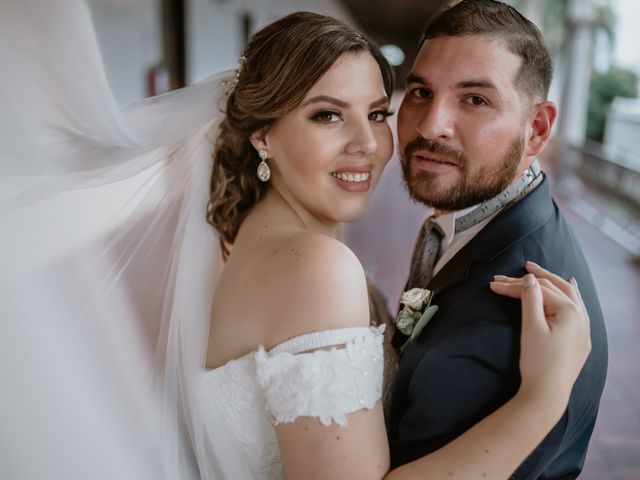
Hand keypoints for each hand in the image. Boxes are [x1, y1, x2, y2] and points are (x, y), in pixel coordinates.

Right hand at [490, 262, 590, 409]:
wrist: (547, 394)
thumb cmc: (537, 362)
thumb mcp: (531, 327)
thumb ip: (531, 299)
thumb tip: (529, 279)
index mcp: (570, 311)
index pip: (538, 290)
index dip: (514, 285)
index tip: (493, 285)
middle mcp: (581, 316)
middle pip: (554, 288)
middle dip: (533, 279)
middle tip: (516, 269)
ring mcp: (583, 327)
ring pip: (569, 295)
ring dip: (552, 282)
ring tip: (539, 271)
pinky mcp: (581, 338)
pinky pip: (577, 307)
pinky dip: (570, 294)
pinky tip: (571, 287)